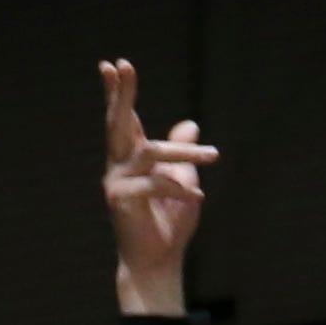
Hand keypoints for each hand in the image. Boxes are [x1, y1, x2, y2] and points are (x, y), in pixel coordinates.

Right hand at [98, 57, 211, 313]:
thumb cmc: (169, 223)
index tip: (113, 64)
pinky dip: (180, 188)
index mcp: (130, 159)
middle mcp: (117, 167)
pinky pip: (156, 183)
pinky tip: (196, 196)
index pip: (122, 119)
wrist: (158, 260)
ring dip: (184, 153)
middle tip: (121, 65)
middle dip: (121, 94)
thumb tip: (189, 123)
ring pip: (150, 152)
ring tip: (212, 157)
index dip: (118, 92)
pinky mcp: (121, 201)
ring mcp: (115, 183)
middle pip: (117, 123)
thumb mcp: (184, 178)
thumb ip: (183, 153)